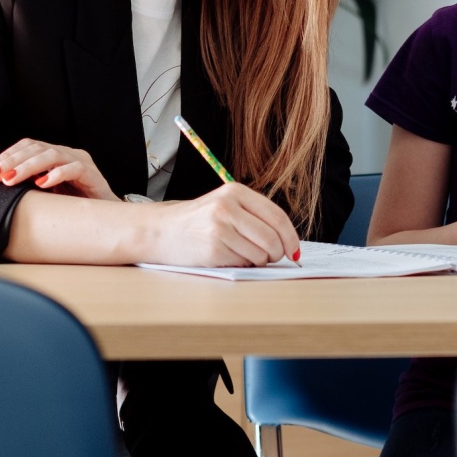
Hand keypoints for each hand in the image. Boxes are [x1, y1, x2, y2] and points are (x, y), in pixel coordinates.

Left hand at [0, 139, 117, 200]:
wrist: (106, 218)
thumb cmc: (73, 206)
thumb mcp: (45, 194)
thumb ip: (28, 185)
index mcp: (55, 155)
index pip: (28, 145)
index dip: (8, 155)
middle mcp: (68, 154)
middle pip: (36, 148)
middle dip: (13, 161)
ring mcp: (81, 162)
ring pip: (52, 155)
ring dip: (28, 167)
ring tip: (11, 179)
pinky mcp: (92, 175)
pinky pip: (74, 168)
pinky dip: (56, 174)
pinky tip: (42, 183)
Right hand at [144, 184, 301, 267]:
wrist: (162, 231)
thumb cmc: (199, 221)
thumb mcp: (226, 205)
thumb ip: (255, 217)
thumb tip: (289, 243)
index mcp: (235, 191)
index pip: (277, 216)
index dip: (290, 237)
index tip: (294, 250)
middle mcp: (227, 207)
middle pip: (272, 237)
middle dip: (277, 253)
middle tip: (270, 257)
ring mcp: (219, 228)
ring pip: (260, 254)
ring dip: (258, 261)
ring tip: (241, 253)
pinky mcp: (212, 249)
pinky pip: (243, 263)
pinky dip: (241, 265)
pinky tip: (226, 256)